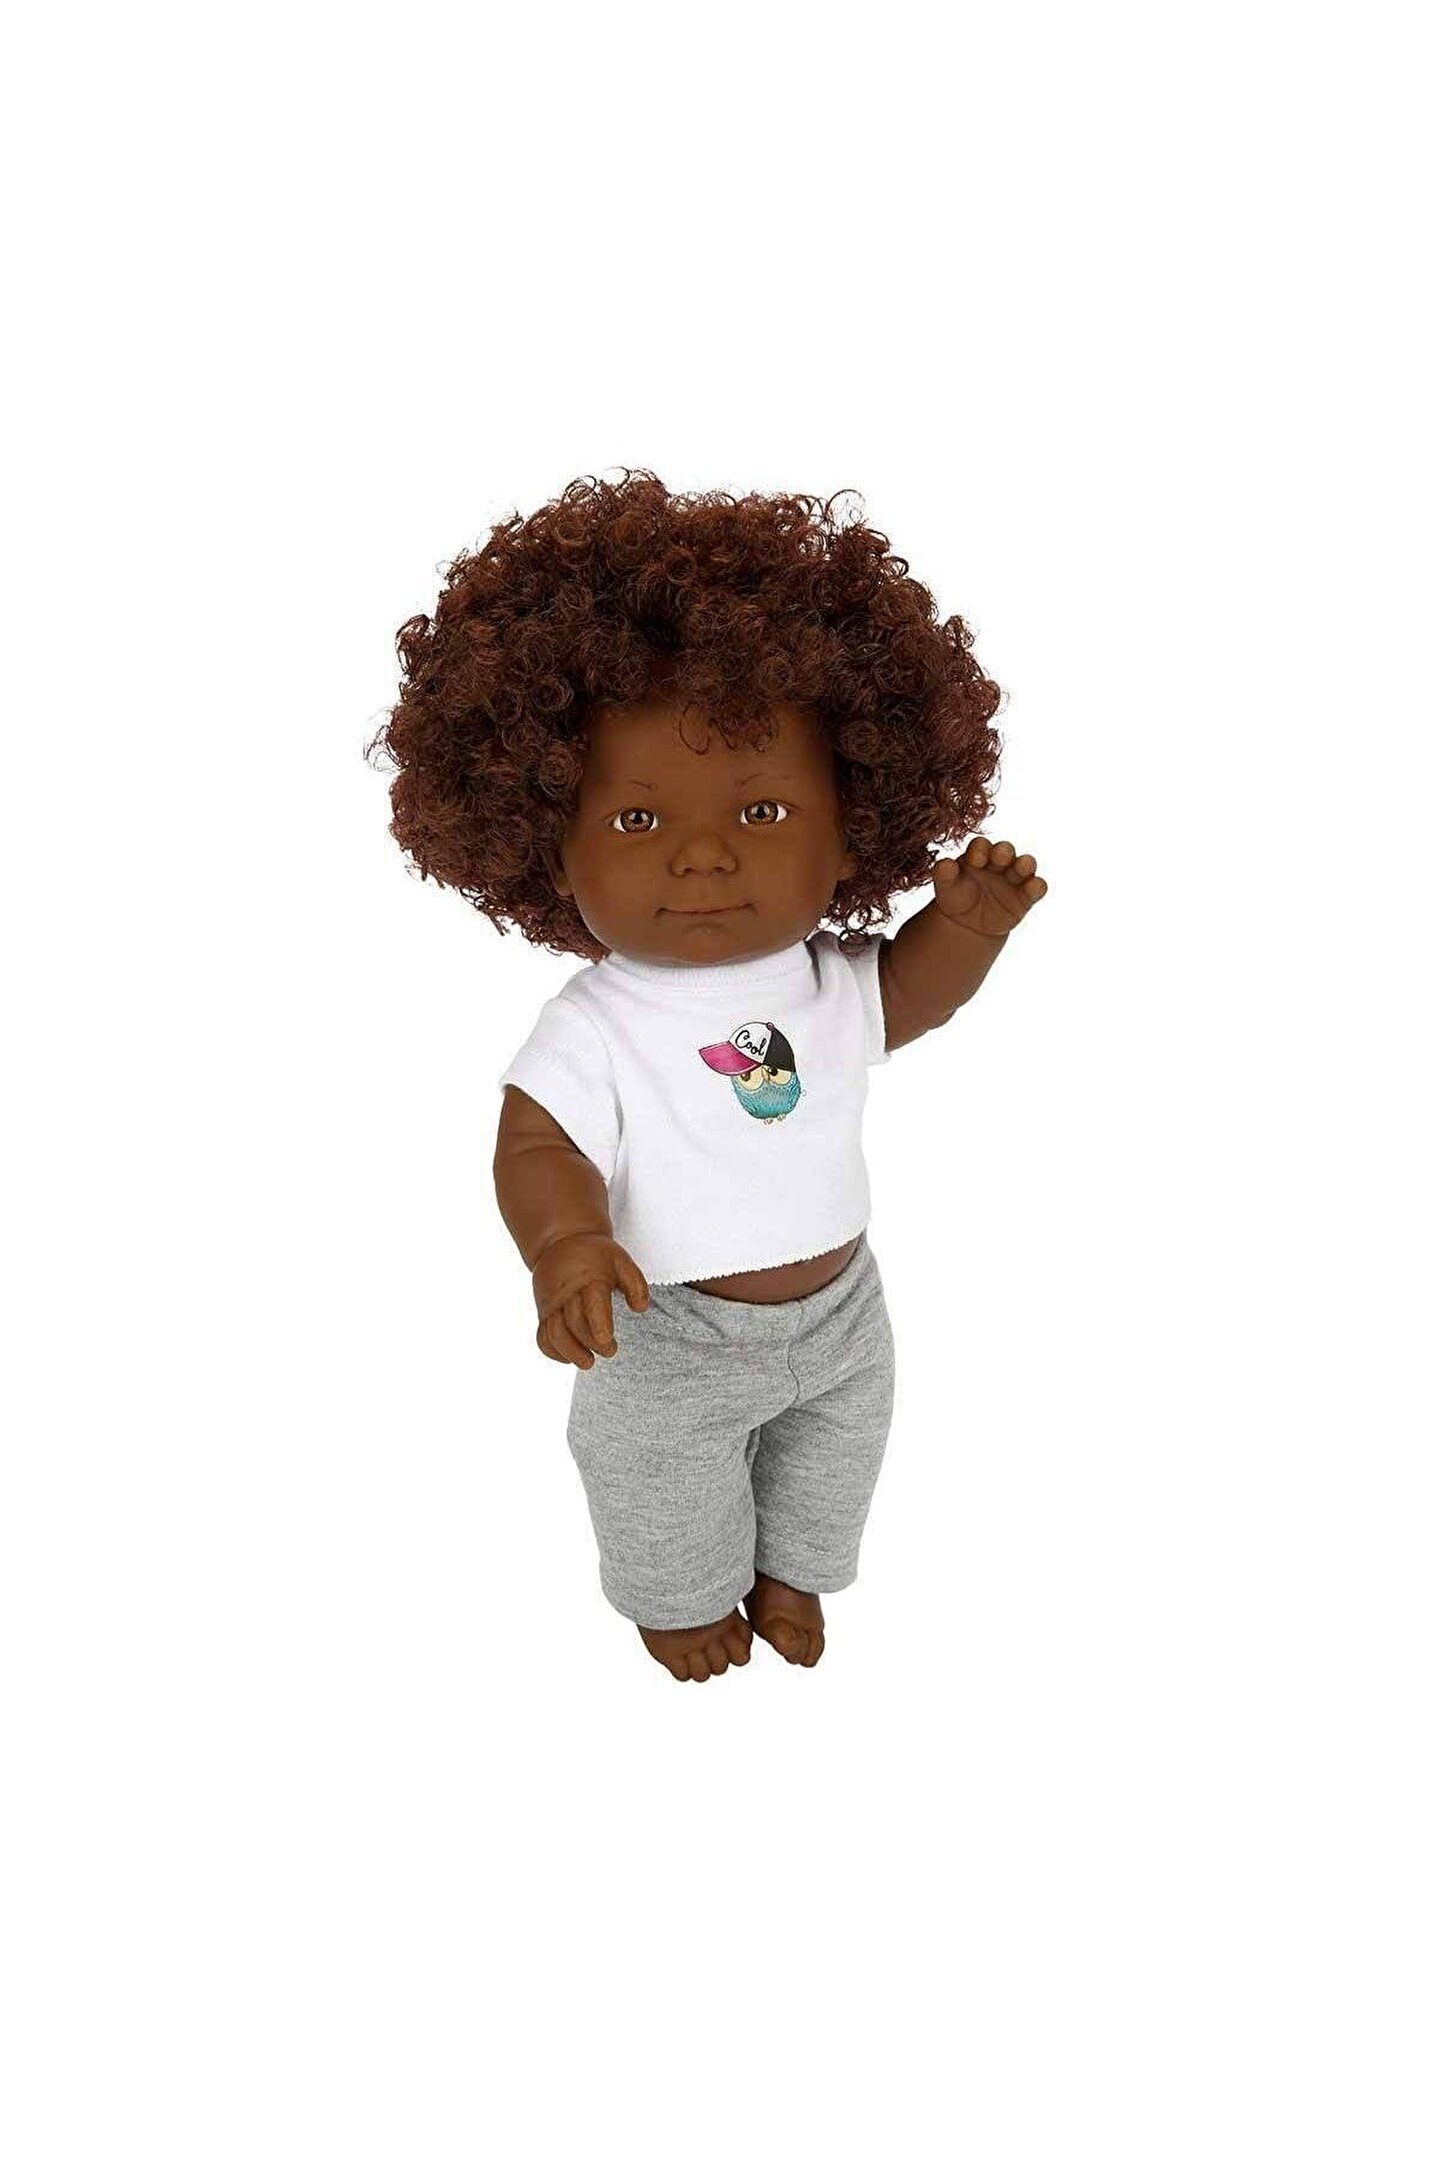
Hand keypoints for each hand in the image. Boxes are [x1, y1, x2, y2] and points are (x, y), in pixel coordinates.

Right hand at [532, 1232, 650, 1370]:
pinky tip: (570, 1357)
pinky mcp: (544, 1313)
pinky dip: (553, 1352)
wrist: (560, 1241)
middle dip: (592, 1343)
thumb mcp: (621, 1260)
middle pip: (575, 1324)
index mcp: (589, 1279)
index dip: (598, 1326)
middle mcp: (566, 1293)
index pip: (591, 1305)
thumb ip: (636, 1284)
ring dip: (570, 1352)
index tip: (607, 1340)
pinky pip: (542, 1337)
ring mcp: (552, 1304)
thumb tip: (640, 1309)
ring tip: (588, 1363)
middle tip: (610, 1350)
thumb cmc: (596, 1256)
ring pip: (554, 1334)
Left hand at [931, 837, 1047, 940]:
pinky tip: (1034, 886)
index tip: (975, 858)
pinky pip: (1036, 888)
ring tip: (1023, 866)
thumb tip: (944, 864)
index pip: (981, 846)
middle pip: (1005, 850)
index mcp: (978, 854)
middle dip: (1003, 851)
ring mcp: (1014, 877)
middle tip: (1000, 855)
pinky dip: (1037, 886)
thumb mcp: (946, 887)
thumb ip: (944, 874)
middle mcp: (999, 861)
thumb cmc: (956, 896)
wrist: (968, 923)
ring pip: (1025, 865)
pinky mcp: (1026, 895)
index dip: (979, 849)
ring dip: (1025, 864)